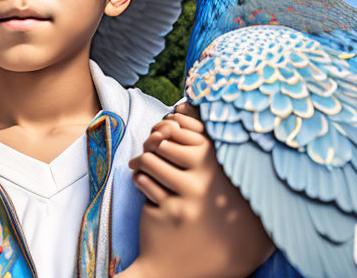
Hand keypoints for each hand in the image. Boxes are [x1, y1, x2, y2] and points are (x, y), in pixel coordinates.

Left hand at [121, 103, 273, 277]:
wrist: (212, 250)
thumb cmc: (210, 197)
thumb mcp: (212, 165)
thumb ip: (198, 134)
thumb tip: (181, 106)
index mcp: (217, 159)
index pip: (176, 127)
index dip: (162, 130)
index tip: (160, 137)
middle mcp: (206, 177)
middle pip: (159, 142)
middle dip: (149, 145)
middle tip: (148, 153)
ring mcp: (190, 196)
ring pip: (149, 161)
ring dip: (141, 163)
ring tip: (144, 168)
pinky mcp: (171, 212)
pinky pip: (143, 183)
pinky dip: (140, 181)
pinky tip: (146, 187)